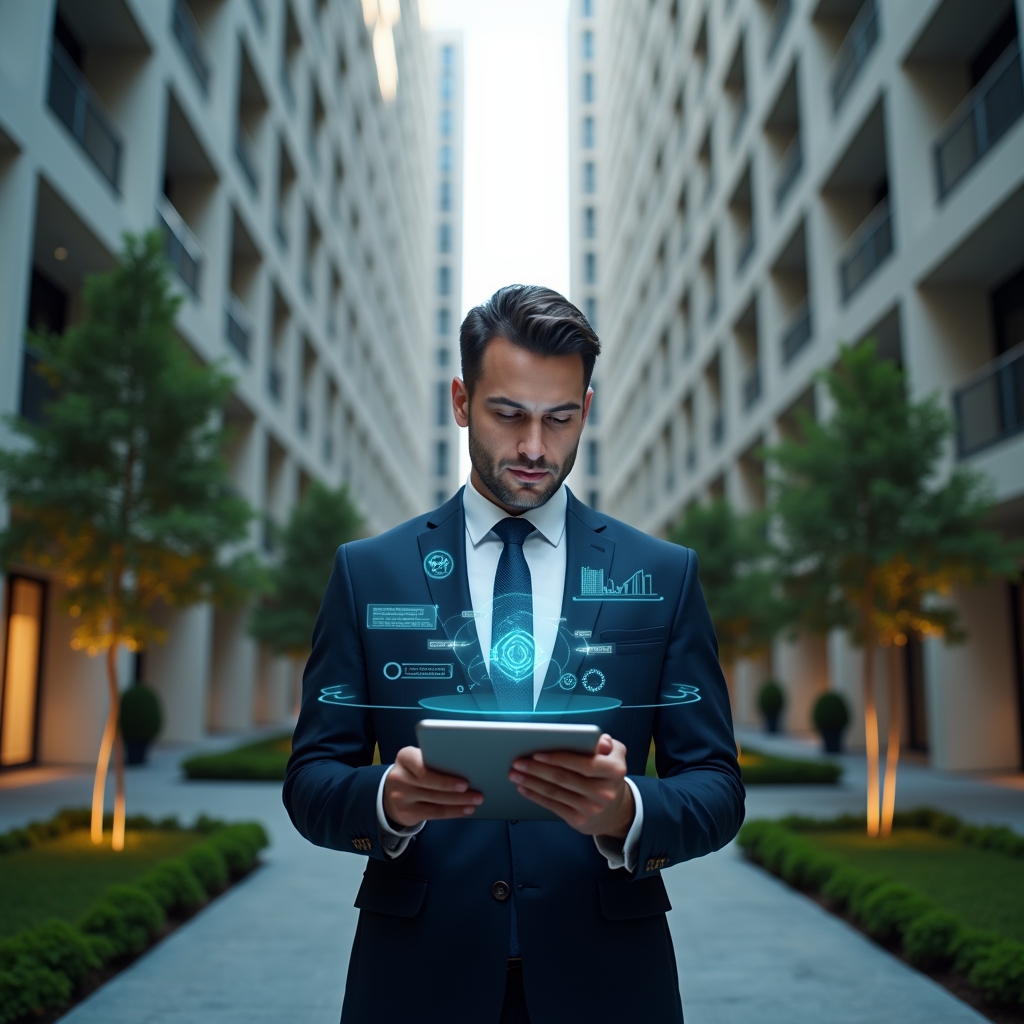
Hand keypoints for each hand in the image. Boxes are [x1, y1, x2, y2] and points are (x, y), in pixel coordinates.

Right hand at [383, 745, 482, 827]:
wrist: (392, 791)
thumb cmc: (415, 771)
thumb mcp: (418, 759)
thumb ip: (435, 760)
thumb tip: (467, 767)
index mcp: (405, 757)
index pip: (423, 767)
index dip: (444, 778)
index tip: (464, 783)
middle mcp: (399, 777)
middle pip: (431, 786)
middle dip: (456, 791)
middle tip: (477, 794)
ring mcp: (400, 797)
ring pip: (435, 801)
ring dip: (459, 803)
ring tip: (475, 802)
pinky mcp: (405, 813)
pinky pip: (433, 814)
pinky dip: (452, 812)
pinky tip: (465, 810)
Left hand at [509, 734, 633, 838]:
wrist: (615, 811)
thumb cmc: (607, 775)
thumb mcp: (615, 755)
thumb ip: (607, 745)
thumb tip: (600, 740)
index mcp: (614, 771)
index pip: (584, 764)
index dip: (559, 758)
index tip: (537, 753)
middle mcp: (604, 792)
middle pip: (564, 778)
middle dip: (537, 769)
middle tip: (518, 762)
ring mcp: (591, 808)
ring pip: (555, 792)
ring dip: (531, 782)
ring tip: (515, 773)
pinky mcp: (579, 820)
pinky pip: (553, 806)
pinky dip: (535, 796)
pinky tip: (524, 788)